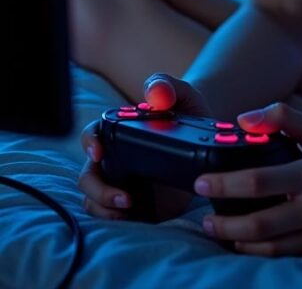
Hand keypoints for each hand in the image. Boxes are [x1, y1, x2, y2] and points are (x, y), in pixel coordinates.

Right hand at [77, 72, 211, 221]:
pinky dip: (116, 220)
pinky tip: (133, 218)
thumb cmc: (188, 110)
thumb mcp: (182, 94)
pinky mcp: (137, 202)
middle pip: (88, 176)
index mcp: (120, 130)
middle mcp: (115, 157)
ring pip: (94, 199)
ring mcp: (123, 181)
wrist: (207, 136)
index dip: (89, 142)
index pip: (92, 135)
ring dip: (104, 208)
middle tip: (126, 198)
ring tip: (129, 211)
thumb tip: (155, 93)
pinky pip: (115, 215)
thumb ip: (167, 86)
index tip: (98, 152)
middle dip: (98, 190)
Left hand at [194, 101, 301, 256]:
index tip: (201, 181)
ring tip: (216, 230)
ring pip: (268, 246)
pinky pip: (283, 256)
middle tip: (203, 217)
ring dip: (236, 240)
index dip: (225, 183)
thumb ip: (284, 119)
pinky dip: (257, 252)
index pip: (259, 180)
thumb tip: (243, 119)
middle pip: (259, 222)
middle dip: (224, 223)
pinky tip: (242, 243)